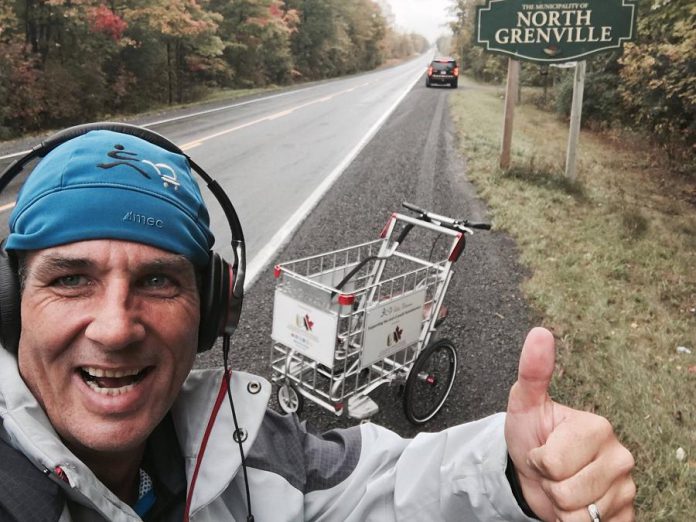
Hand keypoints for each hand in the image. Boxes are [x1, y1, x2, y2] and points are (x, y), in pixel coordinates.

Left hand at [505, 328, 635, 520]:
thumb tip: (540, 333)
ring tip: (561, 483)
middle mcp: (619, 456)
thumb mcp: (525, 404)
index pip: (553, 463)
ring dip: (560, 504)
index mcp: (597, 427)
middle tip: (551, 469)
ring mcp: (625, 487)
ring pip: (578, 514)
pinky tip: (577, 504)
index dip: (538, 461)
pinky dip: (574, 521)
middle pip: (567, 492)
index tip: (542, 449)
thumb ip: (533, 371)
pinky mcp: (625, 514)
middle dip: (549, 483)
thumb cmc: (531, 436)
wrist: (534, 470)